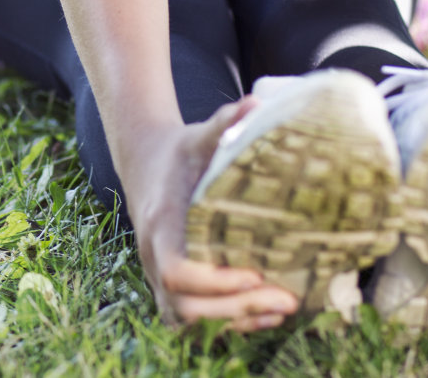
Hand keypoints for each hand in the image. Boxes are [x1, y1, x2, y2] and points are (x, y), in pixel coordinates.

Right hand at [124, 97, 300, 332]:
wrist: (143, 161)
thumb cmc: (178, 151)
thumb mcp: (199, 136)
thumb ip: (225, 123)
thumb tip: (256, 104)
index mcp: (160, 225)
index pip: (177, 270)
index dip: (215, 282)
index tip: (254, 273)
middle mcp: (154, 257)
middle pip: (186, 306)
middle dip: (235, 309)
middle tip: (285, 299)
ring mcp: (159, 275)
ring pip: (187, 319)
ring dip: (234, 321)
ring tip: (281, 308)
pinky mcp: (170, 285)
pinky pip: (191, 320)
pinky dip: (226, 324)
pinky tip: (264, 316)